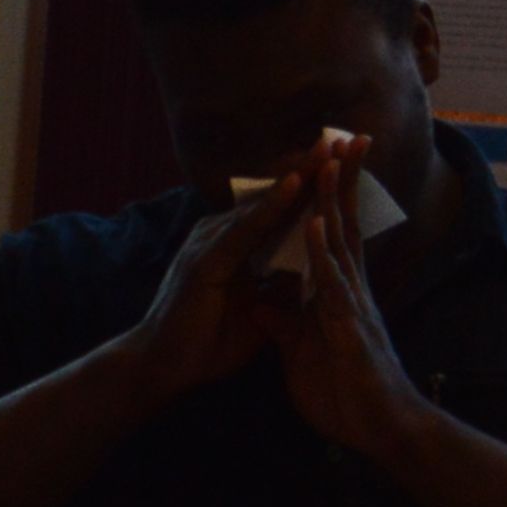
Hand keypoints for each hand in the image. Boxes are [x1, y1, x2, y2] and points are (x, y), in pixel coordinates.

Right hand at [125, 167, 325, 398]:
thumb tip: (315, 267)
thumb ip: (283, 284)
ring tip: (328, 148)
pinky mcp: (206, 260)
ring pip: (262, 201)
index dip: (309, 183)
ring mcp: (209, 242)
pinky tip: (296, 184)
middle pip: (271, 194)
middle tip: (342, 136)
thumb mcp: (260, 308)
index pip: (277, 205)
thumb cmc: (208, 341)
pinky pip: (246, 227)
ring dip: (297, 174)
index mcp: (233, 242)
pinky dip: (272, 205)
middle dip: (308, 166)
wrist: (163, 369)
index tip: (343, 159)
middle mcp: (219, 233)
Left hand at [264, 133, 439, 471]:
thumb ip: (284, 326)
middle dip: (341, 179)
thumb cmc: (347, 395)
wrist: (379, 432)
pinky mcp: (350, 328)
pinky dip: (321, 251)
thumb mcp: (301, 354)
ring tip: (325, 160)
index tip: (324, 157)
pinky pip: (332, 283)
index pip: (330, 234)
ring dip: (331, 200)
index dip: (325, 196)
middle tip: (344, 133)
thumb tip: (260, 306)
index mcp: (338, 294)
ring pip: (340, 242)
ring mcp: (353, 305)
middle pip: (342, 224)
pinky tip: (312, 223)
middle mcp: (350, 290)